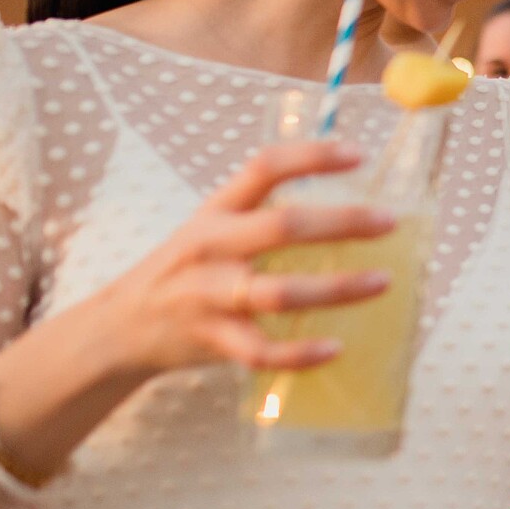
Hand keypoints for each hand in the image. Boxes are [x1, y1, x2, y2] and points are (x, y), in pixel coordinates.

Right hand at [92, 141, 396, 380]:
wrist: (121, 326)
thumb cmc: (187, 270)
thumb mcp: (212, 228)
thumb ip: (262, 216)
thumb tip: (347, 208)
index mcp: (217, 210)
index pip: (264, 168)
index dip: (311, 157)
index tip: (358, 155)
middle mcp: (212, 246)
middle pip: (282, 227)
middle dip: (341, 224)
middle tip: (388, 223)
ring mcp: (209, 294)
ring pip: (278, 292)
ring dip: (336, 289)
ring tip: (382, 282)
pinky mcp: (210, 339)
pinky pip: (260, 351)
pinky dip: (300, 353)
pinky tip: (335, 348)